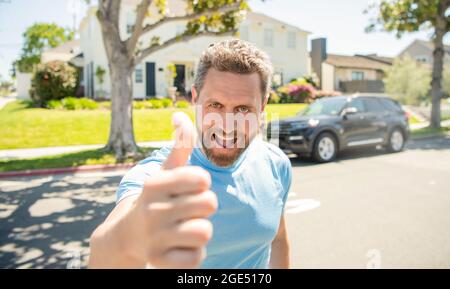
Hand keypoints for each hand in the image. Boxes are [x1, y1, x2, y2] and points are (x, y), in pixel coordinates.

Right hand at [123, 112, 216, 267]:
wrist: (127, 235)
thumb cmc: (156, 198)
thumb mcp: (164, 172)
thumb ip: (179, 146)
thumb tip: (180, 116)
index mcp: (154, 184)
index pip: (202, 179)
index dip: (201, 184)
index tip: (188, 188)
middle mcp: (151, 210)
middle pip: (209, 203)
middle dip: (203, 206)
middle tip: (186, 210)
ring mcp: (154, 237)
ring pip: (204, 231)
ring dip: (199, 231)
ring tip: (184, 229)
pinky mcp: (159, 261)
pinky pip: (196, 257)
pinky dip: (193, 254)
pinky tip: (178, 247)